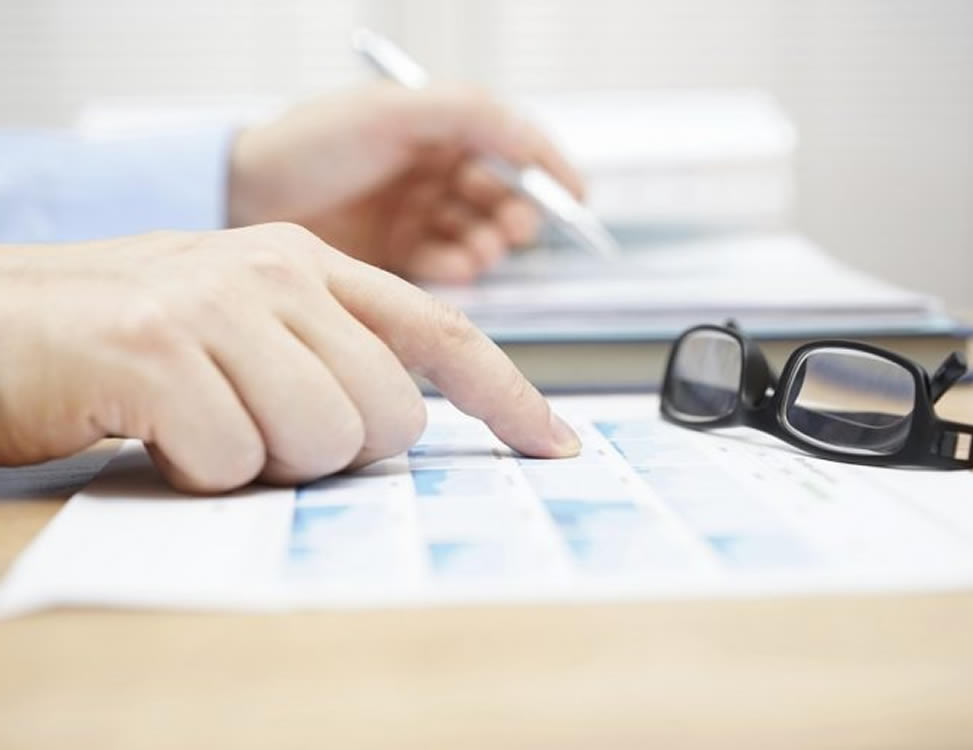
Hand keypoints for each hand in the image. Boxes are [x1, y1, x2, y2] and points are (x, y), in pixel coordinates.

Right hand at [0, 224, 579, 491]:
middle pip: (389, 416)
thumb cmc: (131, 339)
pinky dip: (197, 471)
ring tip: (203, 421)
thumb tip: (403, 425)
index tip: (553, 443)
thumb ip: (330, 356)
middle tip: (260, 424)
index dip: (509, 396)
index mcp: (310, 265)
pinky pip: (233, 461)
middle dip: (334, 449)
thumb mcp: (247, 326)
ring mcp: (217, 306)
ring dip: (263, 460)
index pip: (443, 335)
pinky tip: (156, 427)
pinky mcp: (158, 351)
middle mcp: (276, 273)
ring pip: (322, 442)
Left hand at [227, 85, 583, 283]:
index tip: (575, 197)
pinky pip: (447, 264)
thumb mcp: (389, 112)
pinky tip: (449, 266)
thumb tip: (532, 139)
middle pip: (502, 194)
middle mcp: (434, 169)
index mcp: (438, 126)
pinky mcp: (400, 253)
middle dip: (515, 213)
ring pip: (479, 232)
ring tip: (475, 250)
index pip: (511, 143)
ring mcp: (418, 213)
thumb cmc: (306, 142)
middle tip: (513, 230)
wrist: (241, 197)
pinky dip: (456, 267)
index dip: (548, 168)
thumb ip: (467, 115)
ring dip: (487, 243)